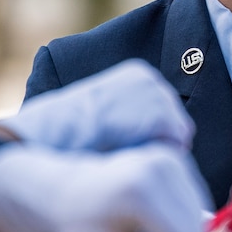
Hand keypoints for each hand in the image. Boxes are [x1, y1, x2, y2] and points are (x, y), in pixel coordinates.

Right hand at [0, 59, 193, 150]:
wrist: (55, 133)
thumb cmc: (71, 131)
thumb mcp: (104, 110)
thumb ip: (131, 115)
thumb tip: (162, 137)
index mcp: (138, 74)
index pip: (164, 110)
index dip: (149, 135)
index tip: (124, 143)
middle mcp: (152, 80)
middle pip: (175, 124)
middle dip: (157, 143)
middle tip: (126, 153)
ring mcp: (158, 96)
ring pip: (176, 137)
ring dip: (156, 151)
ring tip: (125, 154)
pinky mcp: (161, 116)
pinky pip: (174, 147)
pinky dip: (156, 157)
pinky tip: (130, 157)